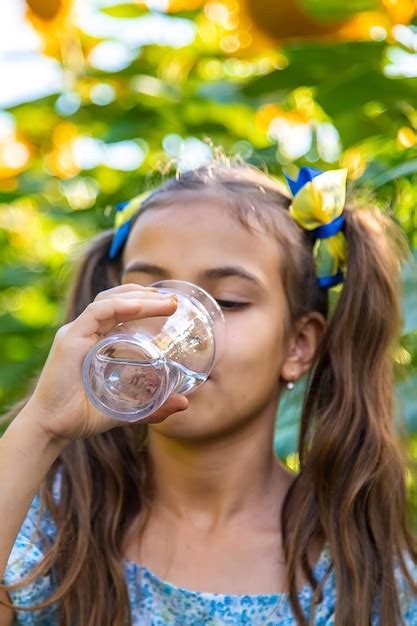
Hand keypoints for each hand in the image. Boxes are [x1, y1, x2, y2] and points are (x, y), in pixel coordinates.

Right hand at [25, 284, 188, 444]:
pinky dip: (119, 306)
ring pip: (109, 302)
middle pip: (117, 300)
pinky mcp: (70, 340)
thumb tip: (183, 404)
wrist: (53, 430)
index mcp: (96, 340)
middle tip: (174, 300)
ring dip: (140, 298)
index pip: (121, 309)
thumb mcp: (127, 409)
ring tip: (166, 302)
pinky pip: (96, 314)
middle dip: (147, 295)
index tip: (172, 304)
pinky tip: (141, 306)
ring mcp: (77, 333)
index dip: (146, 302)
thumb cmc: (84, 416)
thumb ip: (153, 407)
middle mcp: (86, 332)